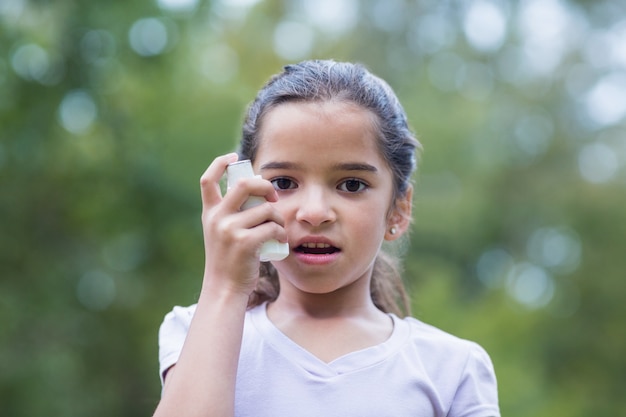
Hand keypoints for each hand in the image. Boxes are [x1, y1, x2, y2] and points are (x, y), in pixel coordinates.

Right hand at [199, 153, 285, 295]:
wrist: (224, 288)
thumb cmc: (229, 260)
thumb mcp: (221, 233)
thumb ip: (231, 213)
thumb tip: (255, 188)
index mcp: (209, 213)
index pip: (207, 180)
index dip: (220, 163)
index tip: (235, 157)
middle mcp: (216, 218)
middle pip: (243, 184)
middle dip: (264, 186)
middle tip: (273, 197)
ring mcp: (229, 230)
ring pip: (265, 209)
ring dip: (278, 217)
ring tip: (278, 229)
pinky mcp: (244, 243)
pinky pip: (272, 227)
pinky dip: (281, 233)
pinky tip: (280, 241)